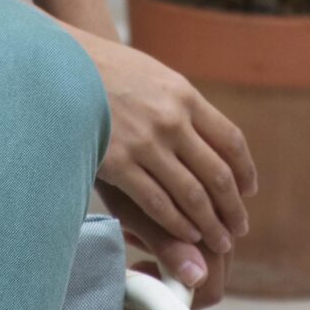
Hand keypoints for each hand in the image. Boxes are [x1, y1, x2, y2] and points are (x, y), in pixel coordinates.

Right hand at [70, 31, 255, 308]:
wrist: (61, 66)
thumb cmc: (108, 72)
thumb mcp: (154, 77)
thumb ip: (182, 107)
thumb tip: (210, 142)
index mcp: (184, 95)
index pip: (230, 140)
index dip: (244, 170)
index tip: (248, 191)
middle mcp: (171, 119)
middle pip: (217, 173)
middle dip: (232, 207)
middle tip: (239, 228)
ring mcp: (145, 142)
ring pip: (191, 194)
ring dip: (210, 224)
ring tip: (219, 242)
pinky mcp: (118, 163)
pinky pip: (158, 202)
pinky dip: (177, 224)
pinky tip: (186, 235)